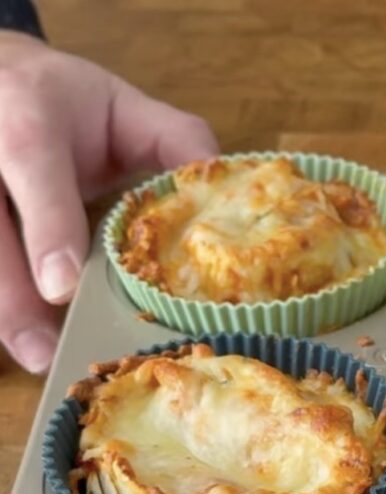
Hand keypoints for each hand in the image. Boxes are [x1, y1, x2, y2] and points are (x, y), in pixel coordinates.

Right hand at [0, 32, 216, 373]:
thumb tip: (223, 187)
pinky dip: (4, 307)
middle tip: (43, 352)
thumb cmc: (64, 103)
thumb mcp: (120, 105)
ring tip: (36, 358)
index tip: (63, 286)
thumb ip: (172, 139)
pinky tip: (25, 339)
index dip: (48, 228)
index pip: (33, 169)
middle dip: (13, 296)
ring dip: (5, 311)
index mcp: (29, 118)